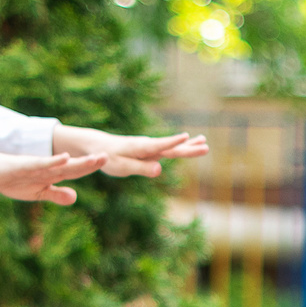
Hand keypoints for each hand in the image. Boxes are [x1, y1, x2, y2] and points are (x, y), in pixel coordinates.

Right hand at [0, 141, 103, 203]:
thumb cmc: (13, 180)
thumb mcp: (37, 192)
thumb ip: (56, 194)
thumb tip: (75, 197)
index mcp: (52, 174)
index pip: (76, 171)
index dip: (91, 166)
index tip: (109, 162)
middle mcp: (48, 168)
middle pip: (74, 165)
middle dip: (91, 162)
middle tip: (109, 155)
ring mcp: (36, 166)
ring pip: (61, 164)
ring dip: (79, 161)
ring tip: (96, 157)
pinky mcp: (23, 166)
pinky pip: (41, 164)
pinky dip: (53, 162)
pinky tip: (65, 158)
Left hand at [50, 125, 210, 175]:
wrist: (99, 146)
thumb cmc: (108, 157)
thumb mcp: (122, 166)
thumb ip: (141, 168)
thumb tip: (160, 169)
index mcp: (141, 148)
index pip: (160, 145)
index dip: (172, 142)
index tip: (186, 137)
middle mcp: (148, 145)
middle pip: (171, 147)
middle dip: (188, 147)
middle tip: (206, 145)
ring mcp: (150, 147)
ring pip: (171, 147)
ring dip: (188, 145)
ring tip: (204, 142)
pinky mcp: (149, 151)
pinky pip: (167, 149)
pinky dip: (179, 146)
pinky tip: (188, 145)